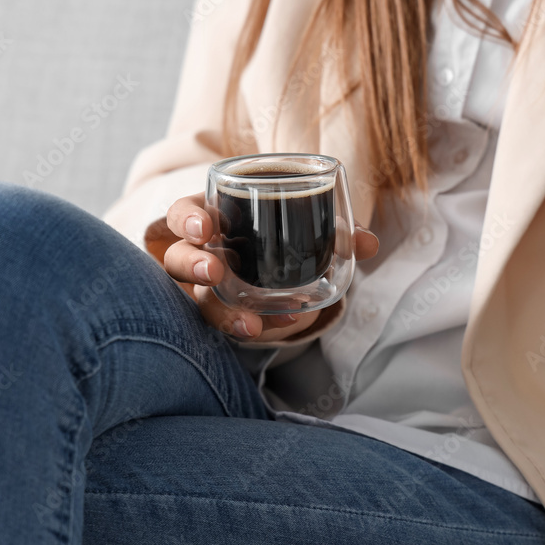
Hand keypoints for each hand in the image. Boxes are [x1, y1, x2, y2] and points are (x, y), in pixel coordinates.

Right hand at [159, 191, 378, 341]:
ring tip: (248, 325)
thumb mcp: (305, 224)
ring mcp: (205, 288)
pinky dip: (249, 328)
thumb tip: (367, 243)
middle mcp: (200, 252)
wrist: (280, 269)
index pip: (183, 214)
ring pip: (198, 300)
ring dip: (222, 312)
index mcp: (212, 216)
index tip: (204, 226)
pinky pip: (227, 325)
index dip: (187, 218)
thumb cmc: (283, 231)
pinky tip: (268, 330)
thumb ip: (336, 231)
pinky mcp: (222, 314)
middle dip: (192, 264)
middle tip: (213, 272)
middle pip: (177, 258)